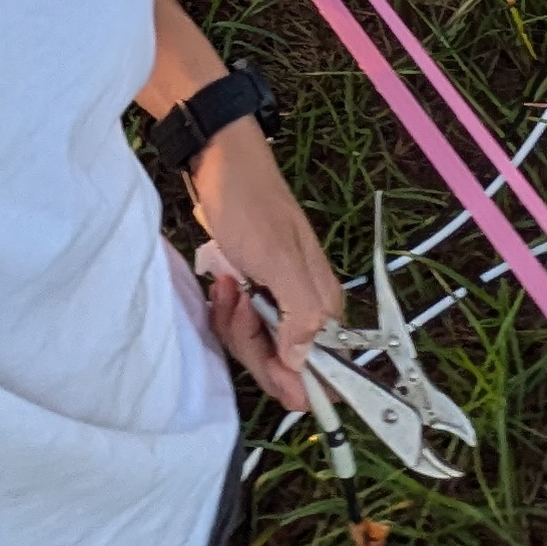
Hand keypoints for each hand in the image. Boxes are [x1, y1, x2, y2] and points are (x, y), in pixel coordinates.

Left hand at [186, 125, 341, 411]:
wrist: (222, 166)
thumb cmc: (250, 207)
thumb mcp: (277, 260)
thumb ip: (298, 315)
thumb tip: (302, 363)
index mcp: (324, 305)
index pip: (324, 372)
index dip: (295, 379)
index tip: (267, 360)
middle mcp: (306, 309)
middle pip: (285, 366)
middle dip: (255, 346)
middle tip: (241, 307)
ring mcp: (278, 302)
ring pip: (260, 348)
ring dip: (237, 326)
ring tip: (228, 288)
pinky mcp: (254, 294)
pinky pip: (242, 327)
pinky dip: (228, 312)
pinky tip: (222, 285)